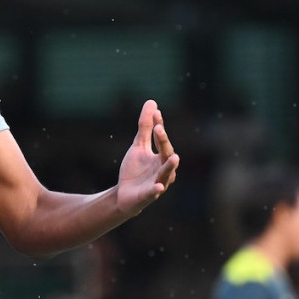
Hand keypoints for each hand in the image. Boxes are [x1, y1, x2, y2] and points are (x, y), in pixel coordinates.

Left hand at [116, 99, 177, 215]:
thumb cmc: (135, 170)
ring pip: (166, 174)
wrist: (124, 195)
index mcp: (161, 156)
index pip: (161, 139)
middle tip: (159, 129)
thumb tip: (152, 103)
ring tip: (174, 157)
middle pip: (166, 154)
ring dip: (170, 166)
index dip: (159, 127)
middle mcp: (163, 168)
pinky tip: (159, 186)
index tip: (156, 114)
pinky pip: (155, 192)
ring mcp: (158, 182)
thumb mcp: (138, 146)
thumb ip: (145, 127)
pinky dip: (157, 189)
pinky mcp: (149, 195)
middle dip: (163, 142)